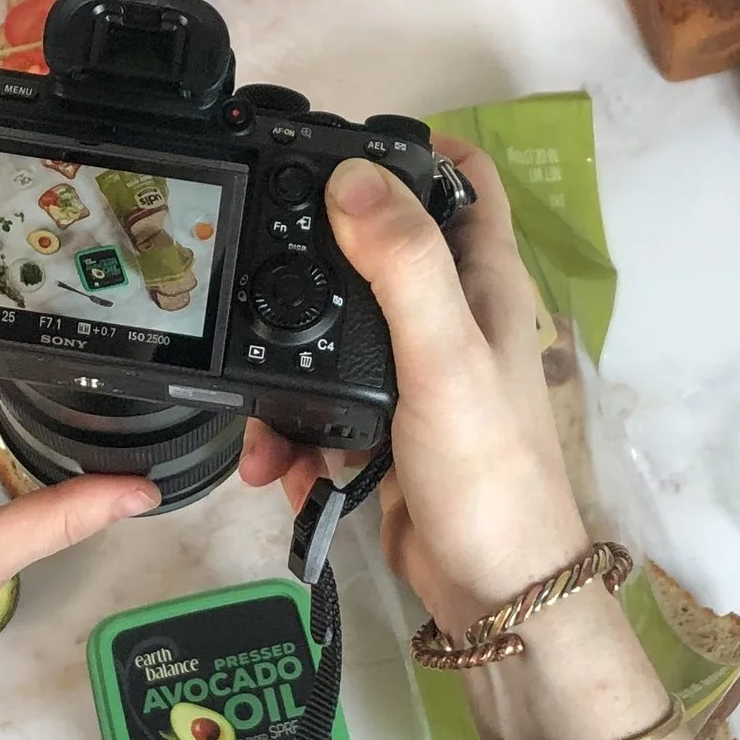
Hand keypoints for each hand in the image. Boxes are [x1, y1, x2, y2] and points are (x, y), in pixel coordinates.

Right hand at [238, 141, 589, 636]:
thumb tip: (351, 175)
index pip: (462, 180)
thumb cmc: (485, 470)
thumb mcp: (443, 356)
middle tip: (249, 272)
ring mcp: (418, 379)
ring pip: (334, 340)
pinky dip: (292, 436)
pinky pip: (321, 413)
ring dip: (285, 373)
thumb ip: (403, 265)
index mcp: (484, 284)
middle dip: (310, 263)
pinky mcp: (385, 434)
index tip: (336, 149)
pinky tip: (278, 468)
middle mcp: (453, 319)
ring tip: (258, 424)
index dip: (410, 148)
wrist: (491, 591)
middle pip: (376, 254)